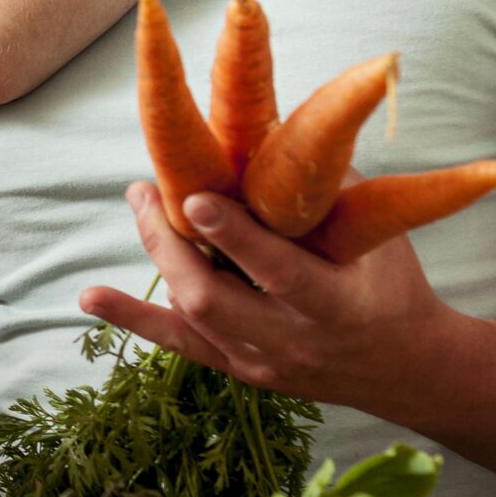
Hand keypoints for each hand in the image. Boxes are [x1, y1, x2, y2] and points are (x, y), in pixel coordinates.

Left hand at [74, 181, 452, 409]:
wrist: (405, 367)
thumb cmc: (392, 283)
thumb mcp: (374, 236)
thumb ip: (321, 189)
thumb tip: (265, 126)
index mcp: (337, 306)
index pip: (279, 273)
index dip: (234, 237)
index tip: (194, 197)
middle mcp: (294, 341)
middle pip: (213, 299)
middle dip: (170, 244)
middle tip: (147, 188)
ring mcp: (262, 362)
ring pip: (191, 316)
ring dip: (156, 258)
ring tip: (139, 201)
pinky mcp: (239, 371)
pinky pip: (178, 344)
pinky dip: (132, 317)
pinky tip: (89, 297)